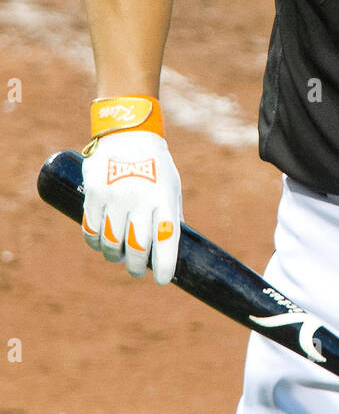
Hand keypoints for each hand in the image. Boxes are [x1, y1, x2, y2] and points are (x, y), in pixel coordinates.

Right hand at [81, 130, 181, 284]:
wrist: (129, 133)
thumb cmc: (156, 165)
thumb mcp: (171, 188)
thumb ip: (170, 216)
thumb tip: (172, 250)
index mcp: (164, 198)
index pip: (166, 240)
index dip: (165, 266)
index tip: (162, 280)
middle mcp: (140, 198)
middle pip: (137, 247)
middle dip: (138, 266)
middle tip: (139, 271)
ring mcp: (115, 196)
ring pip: (112, 243)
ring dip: (115, 257)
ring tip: (120, 257)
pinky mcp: (94, 193)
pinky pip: (91, 230)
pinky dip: (96, 243)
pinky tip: (102, 244)